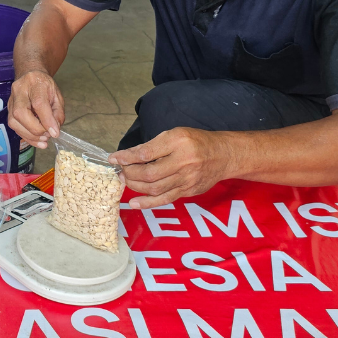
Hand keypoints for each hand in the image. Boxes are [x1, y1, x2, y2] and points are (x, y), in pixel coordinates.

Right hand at [8, 70, 64, 148]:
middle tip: (48, 135)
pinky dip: (26, 136)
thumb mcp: (57, 96)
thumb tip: (54, 130)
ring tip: (43, 139)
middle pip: (21, 113)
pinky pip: (14, 126)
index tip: (55, 132)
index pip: (38, 103)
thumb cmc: (45, 86)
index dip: (46, 120)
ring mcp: (11, 100)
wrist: (30, 75)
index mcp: (34, 83)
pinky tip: (36, 140)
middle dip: (35, 129)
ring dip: (30, 135)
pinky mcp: (8, 110)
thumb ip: (58, 113)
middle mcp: (19, 90)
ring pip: (14, 122)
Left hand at [108, 127, 233, 208]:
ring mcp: (187, 180)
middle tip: (120, 170)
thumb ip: (153, 145)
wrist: (223, 155)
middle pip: (149, 173)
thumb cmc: (196, 142)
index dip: (126, 157)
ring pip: (155, 188)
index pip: (146, 153)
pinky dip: (148, 203)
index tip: (113, 158)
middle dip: (129, 173)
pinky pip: (165, 199)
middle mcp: (183, 162)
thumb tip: (129, 155)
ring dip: (135, 187)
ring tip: (125, 180)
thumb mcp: (175, 134)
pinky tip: (134, 203)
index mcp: (178, 142)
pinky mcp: (188, 192)